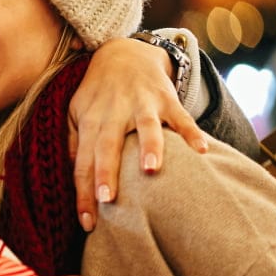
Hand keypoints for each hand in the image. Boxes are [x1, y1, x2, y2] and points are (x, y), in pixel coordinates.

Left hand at [69, 37, 208, 231]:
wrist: (124, 53)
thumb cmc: (97, 93)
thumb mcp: (76, 112)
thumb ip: (74, 142)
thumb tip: (72, 176)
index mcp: (90, 121)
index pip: (81, 162)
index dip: (82, 192)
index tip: (86, 222)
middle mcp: (114, 112)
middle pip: (107, 146)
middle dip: (106, 172)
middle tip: (108, 200)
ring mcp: (142, 105)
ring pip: (146, 127)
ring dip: (150, 148)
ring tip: (151, 171)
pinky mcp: (166, 99)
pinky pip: (181, 117)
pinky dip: (192, 132)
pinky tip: (203, 152)